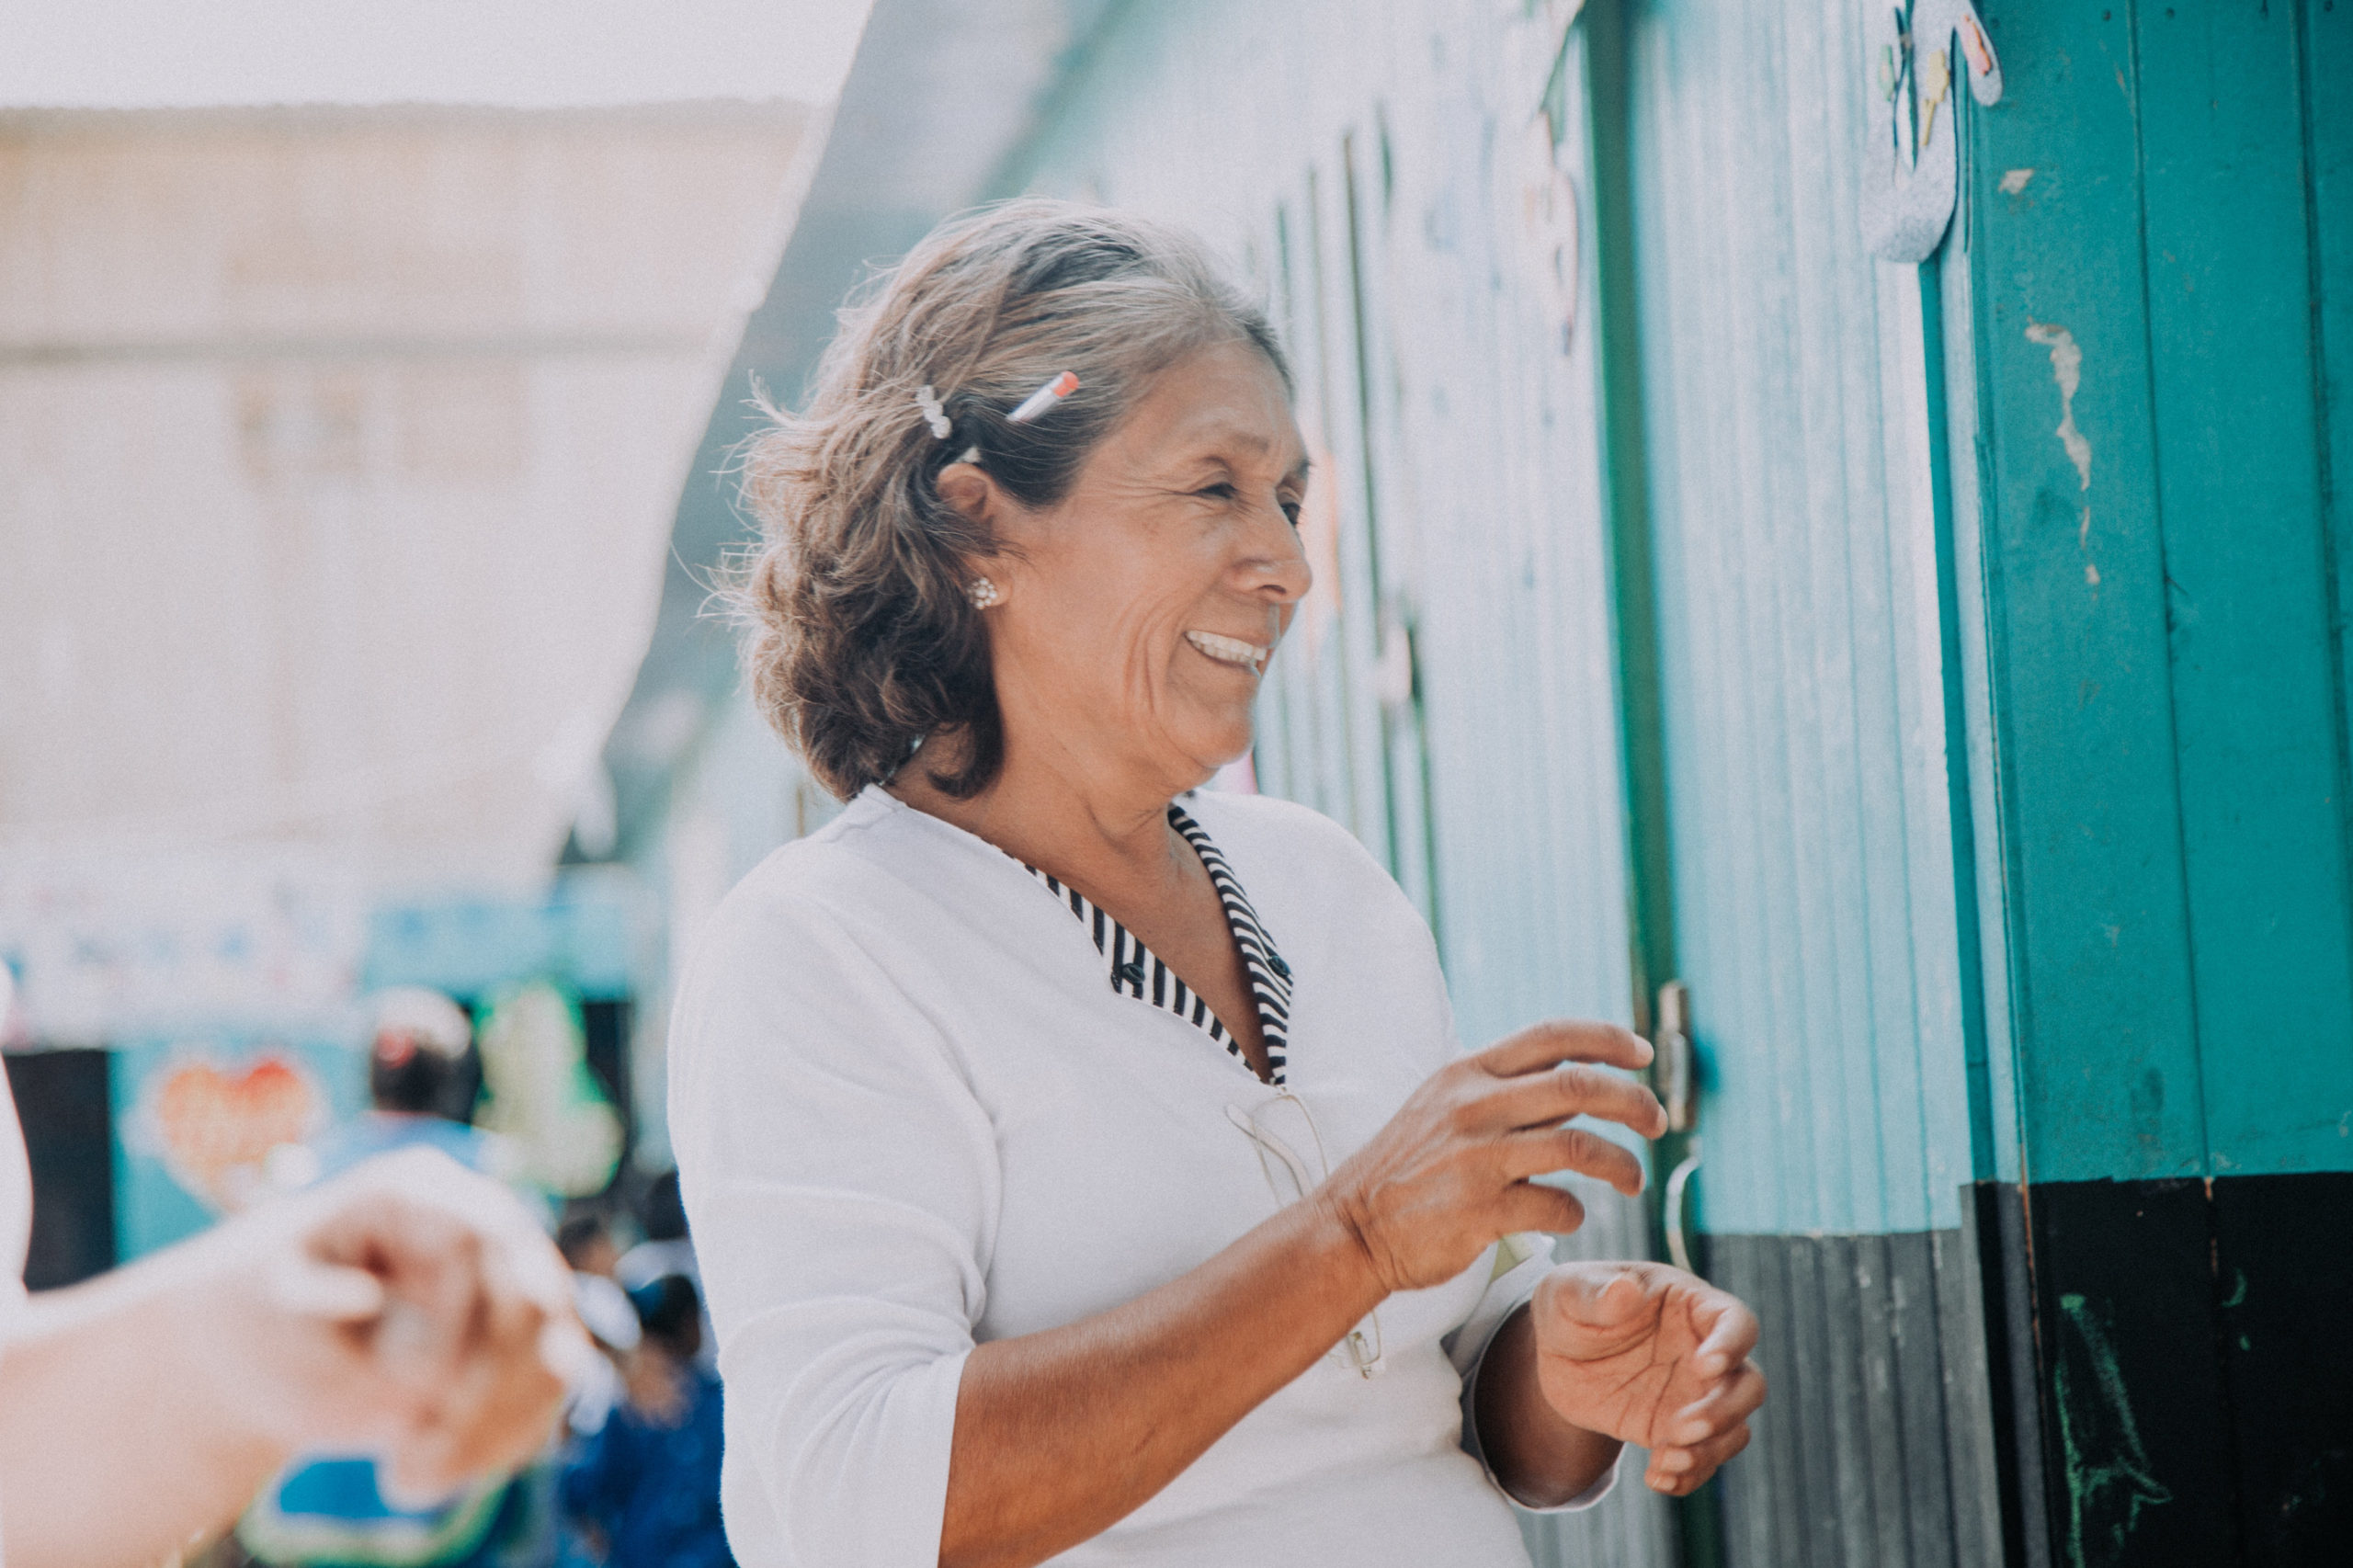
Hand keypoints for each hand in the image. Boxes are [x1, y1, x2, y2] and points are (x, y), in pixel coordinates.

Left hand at [184, 1147, 589, 1502]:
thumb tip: (370, 1297)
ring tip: (406, 1478)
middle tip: (409, 1445)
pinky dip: (494, 1451)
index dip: (459, 1317)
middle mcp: (488, 1233)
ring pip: (556, 1359)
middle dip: (483, 1387)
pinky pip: (542, 1403)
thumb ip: (313, 1293)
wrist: (271, 1352)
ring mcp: (515, 1292)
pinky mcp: (522, 1352)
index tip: (407, 1386)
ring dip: (490, 1431)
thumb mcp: (268, 1295)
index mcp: (423, 1193)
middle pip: (537, 1302)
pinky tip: (420, 1477)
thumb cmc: (265, 1307)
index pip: (482, 1237)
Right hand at [1317, 1021, 1667, 1293]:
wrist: (1352, 1228)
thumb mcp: (1443, 1104)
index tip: (1641, 1054)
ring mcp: (1477, 1159)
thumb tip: (1577, 1078)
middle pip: (1580, 1086)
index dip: (1607, 1039)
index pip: (1552, 1035)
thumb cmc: (1408, 1167)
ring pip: (1580, 1147)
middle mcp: (1473, 1107)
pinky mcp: (1480, 1211)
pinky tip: (1572, 1213)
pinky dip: (1577, 1211)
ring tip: (1632, 1179)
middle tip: (1657, 1120)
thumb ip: (1503, 1090)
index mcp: (1467, 1072)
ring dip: (1622, 1164)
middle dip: (1634, 1101)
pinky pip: (1557, 1205)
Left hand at [1528, 1261, 1764, 1494]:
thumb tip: (1626, 1289)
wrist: (1554, 1353)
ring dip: (1709, 1451)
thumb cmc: (1571, 1303)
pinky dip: (1688, 1476)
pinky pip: (1702, 1459)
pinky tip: (1656, 1478)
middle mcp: (1703, 1352)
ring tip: (1664, 1460)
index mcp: (1689, 1305)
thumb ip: (1595, 1293)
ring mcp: (1693, 1394)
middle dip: (1725, 1412)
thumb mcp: (1568, 1291)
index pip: (1736, 1321)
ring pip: (1735, 1428)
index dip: (1732, 1345)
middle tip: (1680, 1429)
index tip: (1705, 1367)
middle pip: (1748, 1385)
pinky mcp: (1675, 1430)